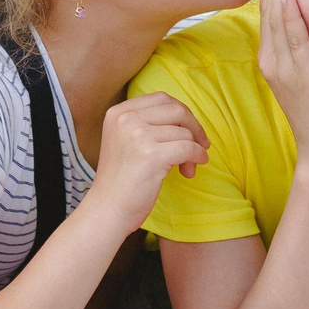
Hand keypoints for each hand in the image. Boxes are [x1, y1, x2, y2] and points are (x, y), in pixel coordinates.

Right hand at [82, 93, 208, 226]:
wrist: (107, 210)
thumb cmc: (121, 180)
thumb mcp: (126, 140)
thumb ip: (148, 124)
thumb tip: (189, 119)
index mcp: (118, 113)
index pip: (162, 99)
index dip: (182, 114)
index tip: (190, 130)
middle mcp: (126, 119)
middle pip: (177, 110)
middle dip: (194, 128)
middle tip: (200, 145)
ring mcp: (137, 135)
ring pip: (184, 133)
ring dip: (193, 150)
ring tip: (186, 167)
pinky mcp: (151, 155)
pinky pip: (188, 148)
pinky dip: (198, 157)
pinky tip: (192, 167)